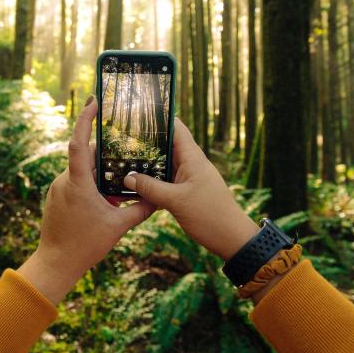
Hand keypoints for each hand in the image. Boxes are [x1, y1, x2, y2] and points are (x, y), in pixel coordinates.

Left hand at [18, 96, 154, 303]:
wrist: (56, 264)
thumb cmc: (84, 245)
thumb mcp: (118, 226)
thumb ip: (140, 209)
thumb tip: (159, 199)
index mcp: (77, 182)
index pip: (79, 142)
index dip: (85, 119)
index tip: (93, 101)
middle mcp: (64, 180)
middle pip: (86, 156)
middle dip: (106, 155)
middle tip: (126, 151)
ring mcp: (58, 188)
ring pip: (82, 170)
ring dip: (100, 173)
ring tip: (120, 181)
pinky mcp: (57, 197)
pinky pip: (76, 181)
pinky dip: (91, 183)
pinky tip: (106, 198)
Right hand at [123, 118, 257, 261]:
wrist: (232, 239)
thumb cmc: (210, 216)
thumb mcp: (176, 201)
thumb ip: (151, 188)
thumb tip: (128, 177)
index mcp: (193, 158)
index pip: (176, 128)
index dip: (160, 118)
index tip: (139, 113)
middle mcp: (191, 164)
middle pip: (167, 145)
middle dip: (147, 142)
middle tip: (122, 139)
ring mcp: (189, 178)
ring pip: (165, 165)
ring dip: (148, 164)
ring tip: (124, 159)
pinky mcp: (187, 191)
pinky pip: (166, 180)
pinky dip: (153, 181)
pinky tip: (137, 184)